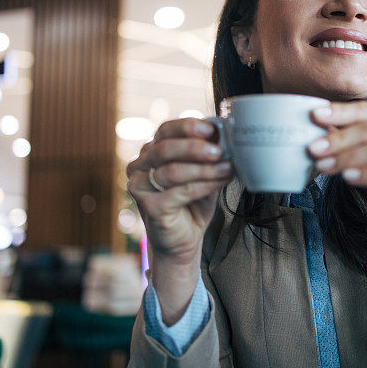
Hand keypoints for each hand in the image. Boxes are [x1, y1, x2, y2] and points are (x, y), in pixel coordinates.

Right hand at [126, 118, 232, 324]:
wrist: (184, 241)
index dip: (187, 126)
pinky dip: (204, 185)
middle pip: (165, 148)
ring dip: (204, 169)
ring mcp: (139, 186)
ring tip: (227, 168)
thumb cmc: (192, 204)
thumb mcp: (203, 173)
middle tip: (220, 150)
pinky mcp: (148, 206)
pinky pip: (179, 191)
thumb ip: (208, 155)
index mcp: (151, 151)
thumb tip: (226, 135)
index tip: (211, 129)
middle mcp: (139, 166)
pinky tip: (220, 181)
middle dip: (195, 147)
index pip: (165, 130)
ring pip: (173, 171)